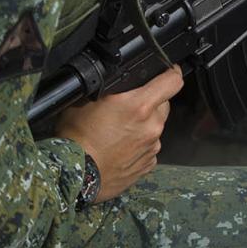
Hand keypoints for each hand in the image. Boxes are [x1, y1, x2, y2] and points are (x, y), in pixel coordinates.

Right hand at [56, 65, 183, 201]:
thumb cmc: (75, 139)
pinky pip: (149, 148)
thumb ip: (109, 89)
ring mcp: (152, 146)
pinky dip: (139, 146)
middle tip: (129, 108)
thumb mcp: (85, 101)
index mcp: (140, 105)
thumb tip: (115, 83)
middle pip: (163, 104)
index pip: (172, 81)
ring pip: (155, 127)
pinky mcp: (148, 164)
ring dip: (143, 126)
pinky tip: (120, 149)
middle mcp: (152, 125)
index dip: (172, 73)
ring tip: (118, 133)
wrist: (74, 176)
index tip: (169, 71)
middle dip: (151, 103)